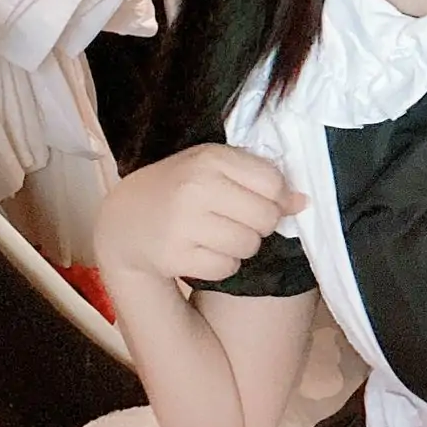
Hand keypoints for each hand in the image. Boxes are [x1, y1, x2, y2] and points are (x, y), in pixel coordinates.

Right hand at [94, 144, 306, 287]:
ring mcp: (184, 224)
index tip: (262, 201)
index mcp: (209, 158)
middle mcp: (196, 188)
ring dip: (242, 246)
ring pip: (249, 246)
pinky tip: (202, 250)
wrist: (123, 221)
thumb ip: (258, 178)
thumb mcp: (212, 169)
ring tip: (217, 235)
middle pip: (266, 217)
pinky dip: (223, 264)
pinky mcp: (175, 256)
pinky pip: (227, 267)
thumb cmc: (179, 188)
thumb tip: (303, 202)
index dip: (277, 197)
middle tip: (235, 220)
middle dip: (259, 224)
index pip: (272, 182)